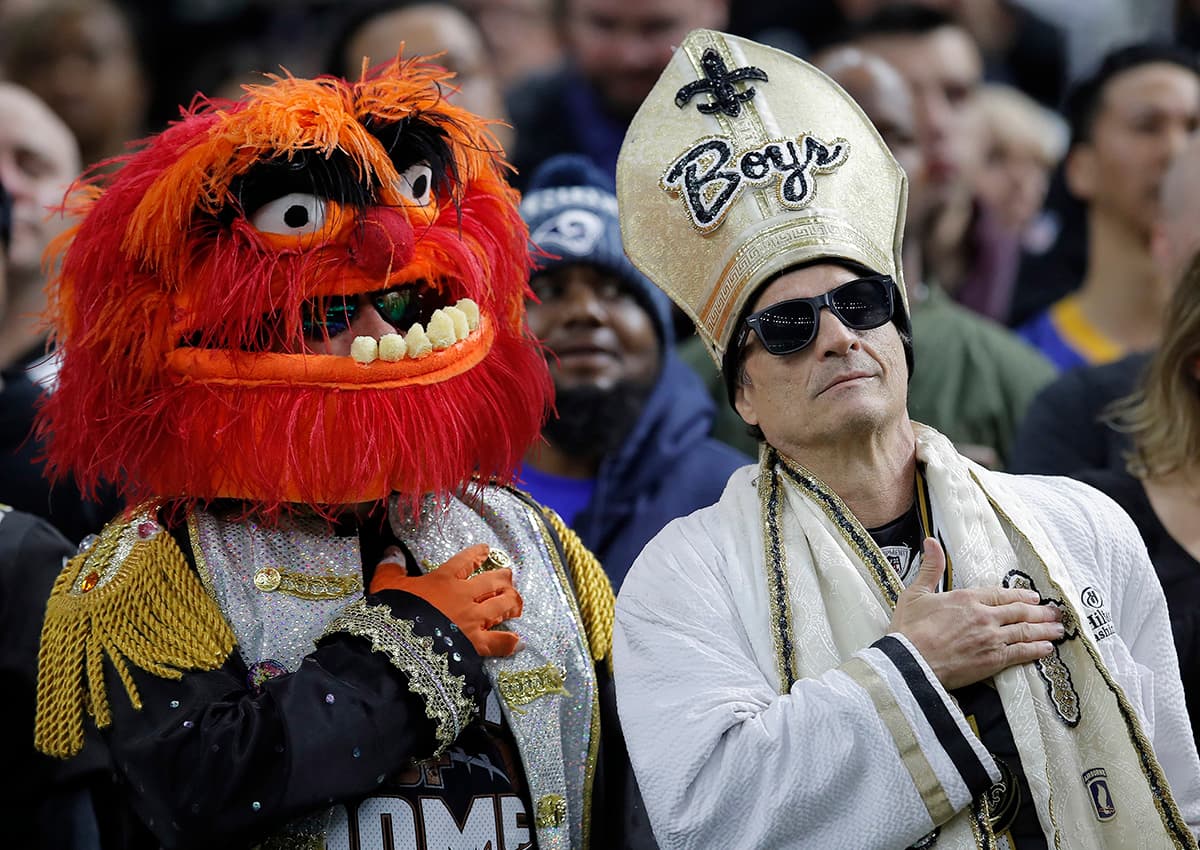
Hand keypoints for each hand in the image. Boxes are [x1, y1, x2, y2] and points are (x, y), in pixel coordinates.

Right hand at [371, 544, 522, 656]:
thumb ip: (390, 566)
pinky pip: (500, 642)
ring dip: (512, 602)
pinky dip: (510, 642)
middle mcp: (464, 596)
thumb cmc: (391, 612)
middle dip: (504, 577)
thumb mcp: (386, 584)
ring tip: (517, 602)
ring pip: (502, 605)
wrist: (397, 642)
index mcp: (444, 579)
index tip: (486, 550)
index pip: (466, 561)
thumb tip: (391, 551)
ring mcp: (473, 619)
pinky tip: (518, 642)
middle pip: (493, 581)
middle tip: (508, 576)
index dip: (478, 553)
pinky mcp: (476, 643)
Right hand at [889, 538, 1062, 689]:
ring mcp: (991, 639)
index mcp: (966, 599)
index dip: (1020, 595)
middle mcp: (984, 616)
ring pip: (1025, 631)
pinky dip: (1036, 650)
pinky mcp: (993, 660)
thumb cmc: (909, 630)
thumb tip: (931, 542)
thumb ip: (930, 568)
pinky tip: (1046, 648)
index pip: (1000, 594)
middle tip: (1055, 612)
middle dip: (1040, 612)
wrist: (910, 662)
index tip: (1033, 597)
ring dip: (1044, 629)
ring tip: (1058, 629)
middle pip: (1019, 612)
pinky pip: (1022, 652)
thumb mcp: (915, 593)